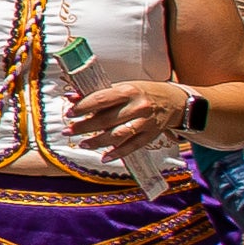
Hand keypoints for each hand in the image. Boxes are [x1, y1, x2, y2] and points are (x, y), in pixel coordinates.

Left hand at [57, 79, 184, 167]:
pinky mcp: (151, 135)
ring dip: (98, 141)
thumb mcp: (123, 88)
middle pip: (106, 119)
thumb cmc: (142, 93)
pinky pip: (133, 146)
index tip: (69, 113)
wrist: (175, 101)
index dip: (83, 107)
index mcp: (128, 91)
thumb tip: (71, 97)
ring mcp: (146, 122)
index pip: (101, 99)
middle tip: (68, 131)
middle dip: (84, 127)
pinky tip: (104, 157)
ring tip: (83, 144)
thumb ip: (99, 94)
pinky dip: (118, 153)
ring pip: (118, 135)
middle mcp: (138, 107)